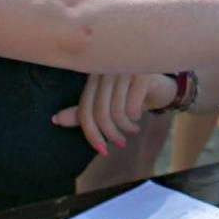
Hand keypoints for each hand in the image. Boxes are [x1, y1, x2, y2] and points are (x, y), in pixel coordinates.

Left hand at [52, 72, 177, 155]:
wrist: (162, 79)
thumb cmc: (130, 92)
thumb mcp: (106, 102)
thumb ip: (83, 110)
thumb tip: (55, 120)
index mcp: (93, 74)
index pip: (85, 110)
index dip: (91, 133)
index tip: (101, 150)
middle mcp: (106, 69)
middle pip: (100, 113)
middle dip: (110, 134)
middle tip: (119, 143)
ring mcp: (124, 69)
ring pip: (117, 112)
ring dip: (125, 128)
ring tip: (132, 128)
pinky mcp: (142, 73)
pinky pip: (133, 106)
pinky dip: (136, 117)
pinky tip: (139, 115)